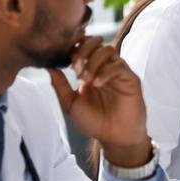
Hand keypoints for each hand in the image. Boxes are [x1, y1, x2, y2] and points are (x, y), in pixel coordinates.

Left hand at [47, 37, 151, 166]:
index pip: (83, 47)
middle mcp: (105, 67)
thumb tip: (48, 67)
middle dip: (83, 50)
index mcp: (90, 70)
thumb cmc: (94, 122)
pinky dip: (106, 72)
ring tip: (86, 79)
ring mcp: (118, 72)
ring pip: (108, 50)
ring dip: (94, 61)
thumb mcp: (70, 103)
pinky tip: (97, 84)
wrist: (114, 138)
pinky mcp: (131, 79)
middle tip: (74, 67)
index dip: (73, 48)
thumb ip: (60, 85)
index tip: (63, 59)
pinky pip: (119, 66)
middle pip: (96, 42)